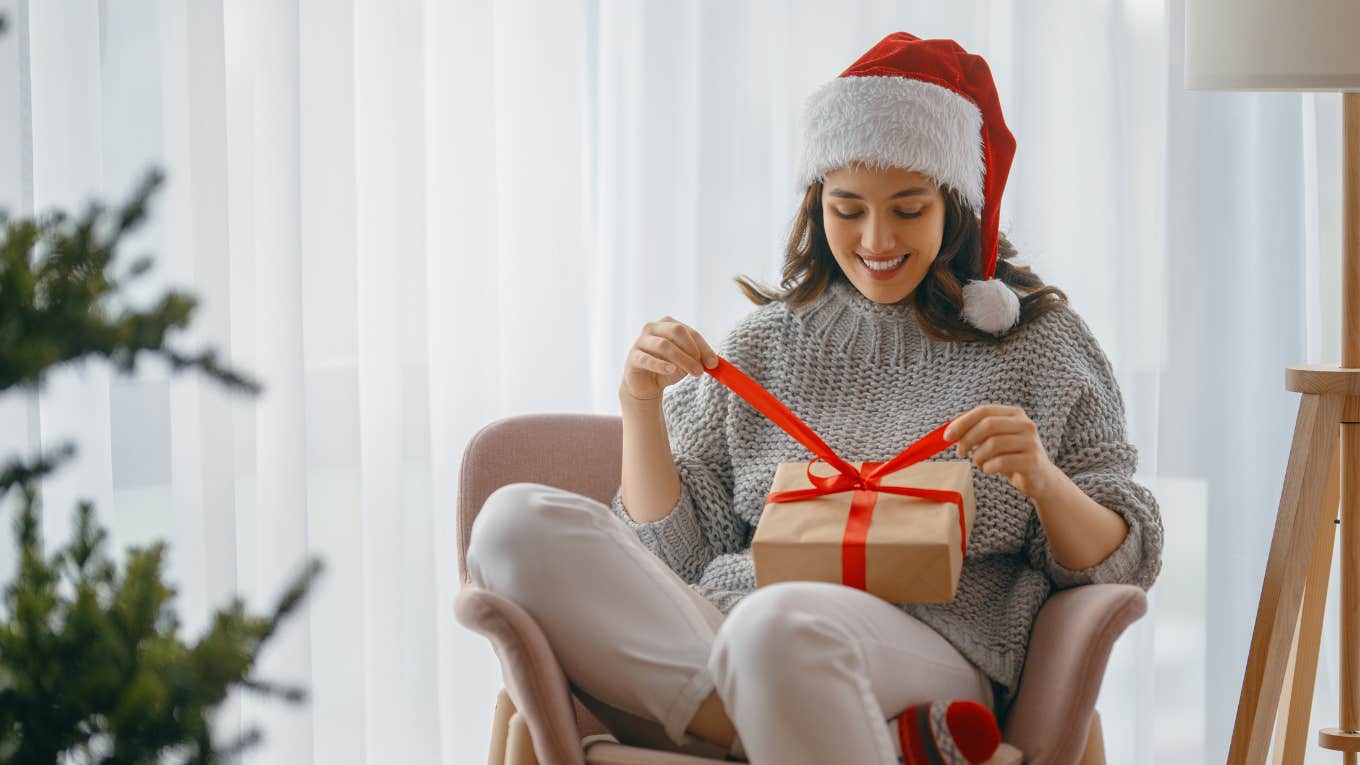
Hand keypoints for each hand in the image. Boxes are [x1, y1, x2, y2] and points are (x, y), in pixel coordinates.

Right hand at [620, 315, 718, 401]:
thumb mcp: (686, 362)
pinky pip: (647, 359)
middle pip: (676, 331)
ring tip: (694, 373)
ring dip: (683, 359)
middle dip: (692, 350)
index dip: (703, 346)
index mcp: (667, 324)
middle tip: (702, 369)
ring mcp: (640, 341)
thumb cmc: (667, 368)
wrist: (645, 384)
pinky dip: (661, 365)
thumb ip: (698, 358)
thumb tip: (713, 362)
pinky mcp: (633, 358)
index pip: (689, 331)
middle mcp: (652, 328)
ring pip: (664, 345)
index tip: (713, 363)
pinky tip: (671, 370)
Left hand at [943, 404, 1061, 500]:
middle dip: (967, 439)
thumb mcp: (995, 439)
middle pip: (988, 425)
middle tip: (960, 452)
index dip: (962, 422)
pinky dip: (988, 467)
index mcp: (1015, 414)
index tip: (947, 436)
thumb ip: (976, 430)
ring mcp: (1031, 442)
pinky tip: (989, 469)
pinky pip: (1001, 462)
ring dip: (978, 456)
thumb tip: (950, 430)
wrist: (1040, 478)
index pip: (984, 411)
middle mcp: (1025, 424)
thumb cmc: (1011, 456)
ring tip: (980, 462)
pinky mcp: (1032, 461)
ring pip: (993, 444)